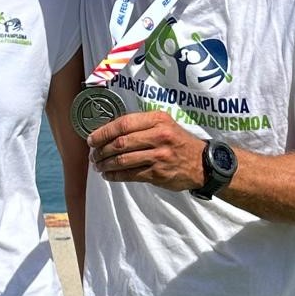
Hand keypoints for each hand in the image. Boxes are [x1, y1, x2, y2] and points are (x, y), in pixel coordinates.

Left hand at [88, 110, 204, 191]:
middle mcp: (159, 136)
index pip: (123, 123)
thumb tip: (108, 131)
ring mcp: (159, 156)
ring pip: (122, 160)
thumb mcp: (164, 125)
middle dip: (101, 150)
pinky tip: (108, 175)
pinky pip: (130, 175)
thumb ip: (141, 125)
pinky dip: (115, 176)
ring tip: (98, 165)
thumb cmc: (178, 142)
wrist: (202, 163)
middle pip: (120, 143)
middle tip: (93, 154)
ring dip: (105, 164)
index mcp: (157, 120)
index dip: (103, 132)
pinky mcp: (158, 174)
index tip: (91, 139)